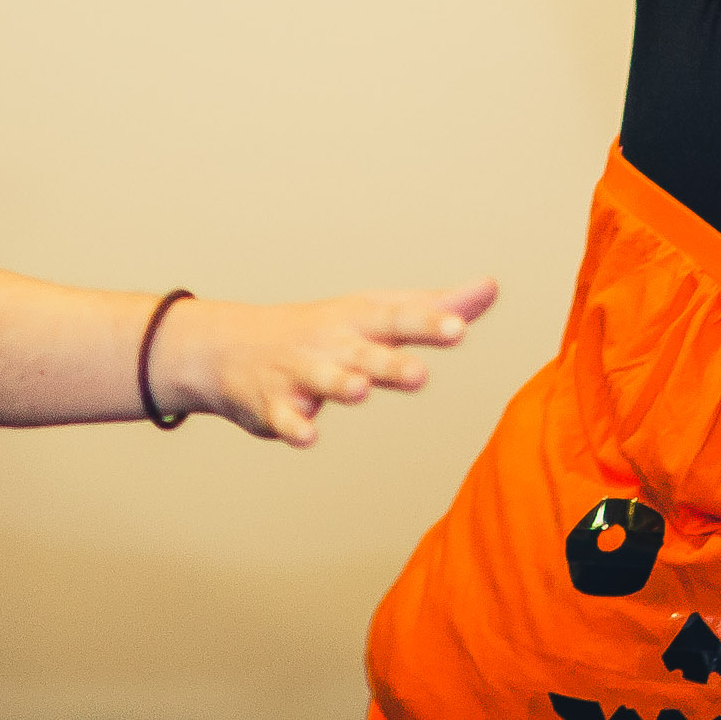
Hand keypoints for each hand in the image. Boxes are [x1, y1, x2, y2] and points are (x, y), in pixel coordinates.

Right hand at [154, 280, 498, 445]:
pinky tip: (307, 434)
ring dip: (340, 383)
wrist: (230, 347)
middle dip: (390, 363)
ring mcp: (300, 372)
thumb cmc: (323, 331)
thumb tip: (490, 287)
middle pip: (365, 352)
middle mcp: (332, 343)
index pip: (400, 320)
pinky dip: (293, 426)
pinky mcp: (273, 405)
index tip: (460, 328)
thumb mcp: (375, 312)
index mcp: (361, 321)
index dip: (428, 324)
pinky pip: (283, 417)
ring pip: (323, 379)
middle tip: (419, 373)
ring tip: (358, 389)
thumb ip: (433, 308)